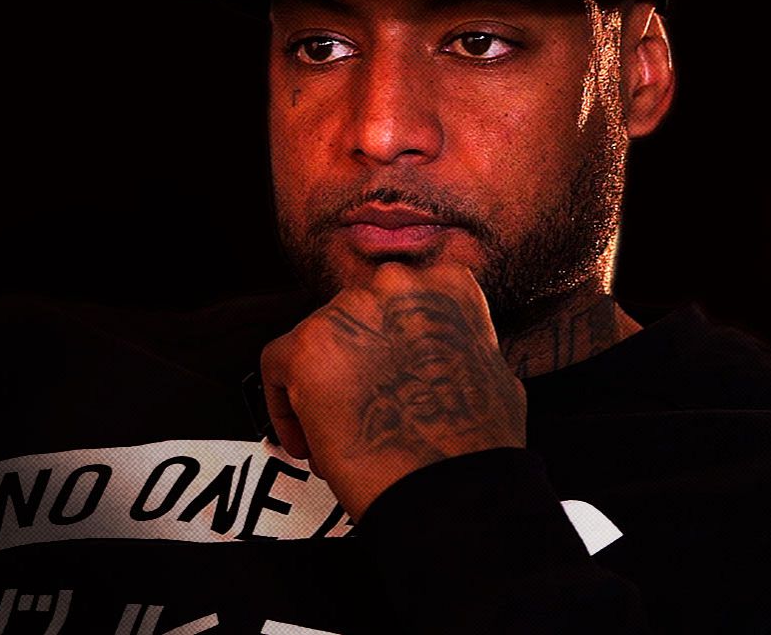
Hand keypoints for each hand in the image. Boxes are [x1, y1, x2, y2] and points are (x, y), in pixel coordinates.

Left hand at [259, 261, 526, 518]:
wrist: (454, 486)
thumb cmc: (479, 442)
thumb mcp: (494, 370)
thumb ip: (458, 346)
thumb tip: (438, 359)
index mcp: (447, 285)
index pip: (401, 300)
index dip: (390, 343)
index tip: (387, 372)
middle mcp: (397, 284)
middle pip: (355, 318)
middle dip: (356, 364)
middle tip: (362, 406)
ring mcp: (351, 310)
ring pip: (317, 340)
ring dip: (324, 384)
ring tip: (338, 432)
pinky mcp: (308, 347)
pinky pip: (277, 365)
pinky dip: (285, 404)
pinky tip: (309, 439)